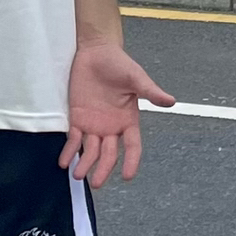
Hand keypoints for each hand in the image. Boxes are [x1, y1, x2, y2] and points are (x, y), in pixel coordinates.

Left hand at [60, 39, 174, 188]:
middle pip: (109, 154)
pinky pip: (73, 139)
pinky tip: (64, 162)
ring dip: (84, 164)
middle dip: (103, 169)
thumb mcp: (136, 78)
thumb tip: (171, 101)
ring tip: (77, 176)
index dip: (132, 162)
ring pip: (90, 150)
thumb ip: (151, 92)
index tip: (128, 177)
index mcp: (128, 120)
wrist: (96, 52)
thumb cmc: (119, 64)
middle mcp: (111, 127)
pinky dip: (69, 151)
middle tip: (96, 183)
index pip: (133, 146)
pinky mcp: (78, 118)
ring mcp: (94, 124)